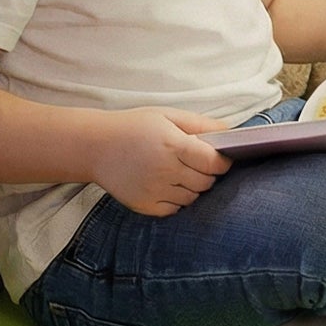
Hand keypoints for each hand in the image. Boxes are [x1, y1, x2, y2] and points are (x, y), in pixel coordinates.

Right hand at [89, 107, 231, 216]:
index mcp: (173, 145)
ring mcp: (154, 190)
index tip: (221, 159)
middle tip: (197, 164)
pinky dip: (176, 200)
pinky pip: (174, 209)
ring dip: (193, 187)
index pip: (213, 163)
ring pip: (192, 198)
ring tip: (180, 172)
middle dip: (208, 174)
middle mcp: (165, 170)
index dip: (222, 162)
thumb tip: (230, 131)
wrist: (95, 146)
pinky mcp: (144, 205)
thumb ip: (201, 124)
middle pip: (205, 182)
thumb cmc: (133, 127)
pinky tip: (167, 185)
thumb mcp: (167, 116)